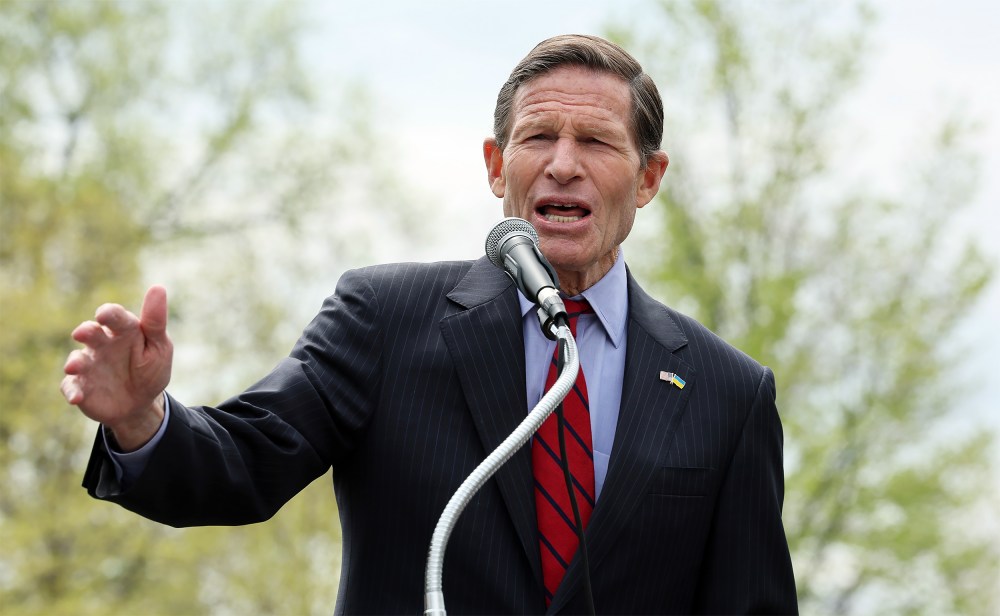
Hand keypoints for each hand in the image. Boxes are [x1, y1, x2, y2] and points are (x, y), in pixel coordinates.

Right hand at [62, 285, 172, 450]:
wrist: (141, 404)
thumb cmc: (150, 369)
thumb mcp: (159, 346)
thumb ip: (155, 322)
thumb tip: (158, 288)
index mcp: (123, 331)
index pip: (114, 316)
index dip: (108, 314)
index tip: (104, 315)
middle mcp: (102, 345)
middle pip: (90, 332)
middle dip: (86, 331)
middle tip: (83, 333)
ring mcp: (89, 365)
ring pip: (77, 359)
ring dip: (75, 362)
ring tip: (74, 367)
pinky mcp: (81, 387)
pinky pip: (72, 386)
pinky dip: (72, 391)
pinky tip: (76, 397)